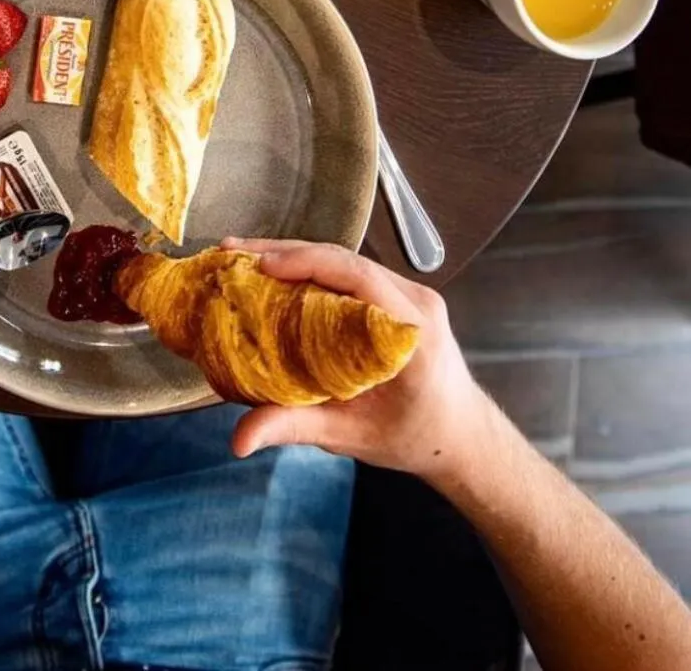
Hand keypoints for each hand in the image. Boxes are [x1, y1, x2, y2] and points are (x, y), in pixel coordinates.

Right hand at [223, 238, 487, 480]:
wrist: (458, 435)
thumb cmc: (413, 437)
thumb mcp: (352, 435)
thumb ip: (296, 428)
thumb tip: (240, 440)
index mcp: (411, 334)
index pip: (358, 277)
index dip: (307, 263)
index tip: (261, 265)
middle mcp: (416, 303)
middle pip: (346, 260)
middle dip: (286, 252)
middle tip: (233, 253)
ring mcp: (412, 294)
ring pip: (346, 260)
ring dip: (295, 256)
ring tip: (244, 259)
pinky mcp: (400, 294)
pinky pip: (352, 271)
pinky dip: (311, 269)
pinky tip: (277, 273)